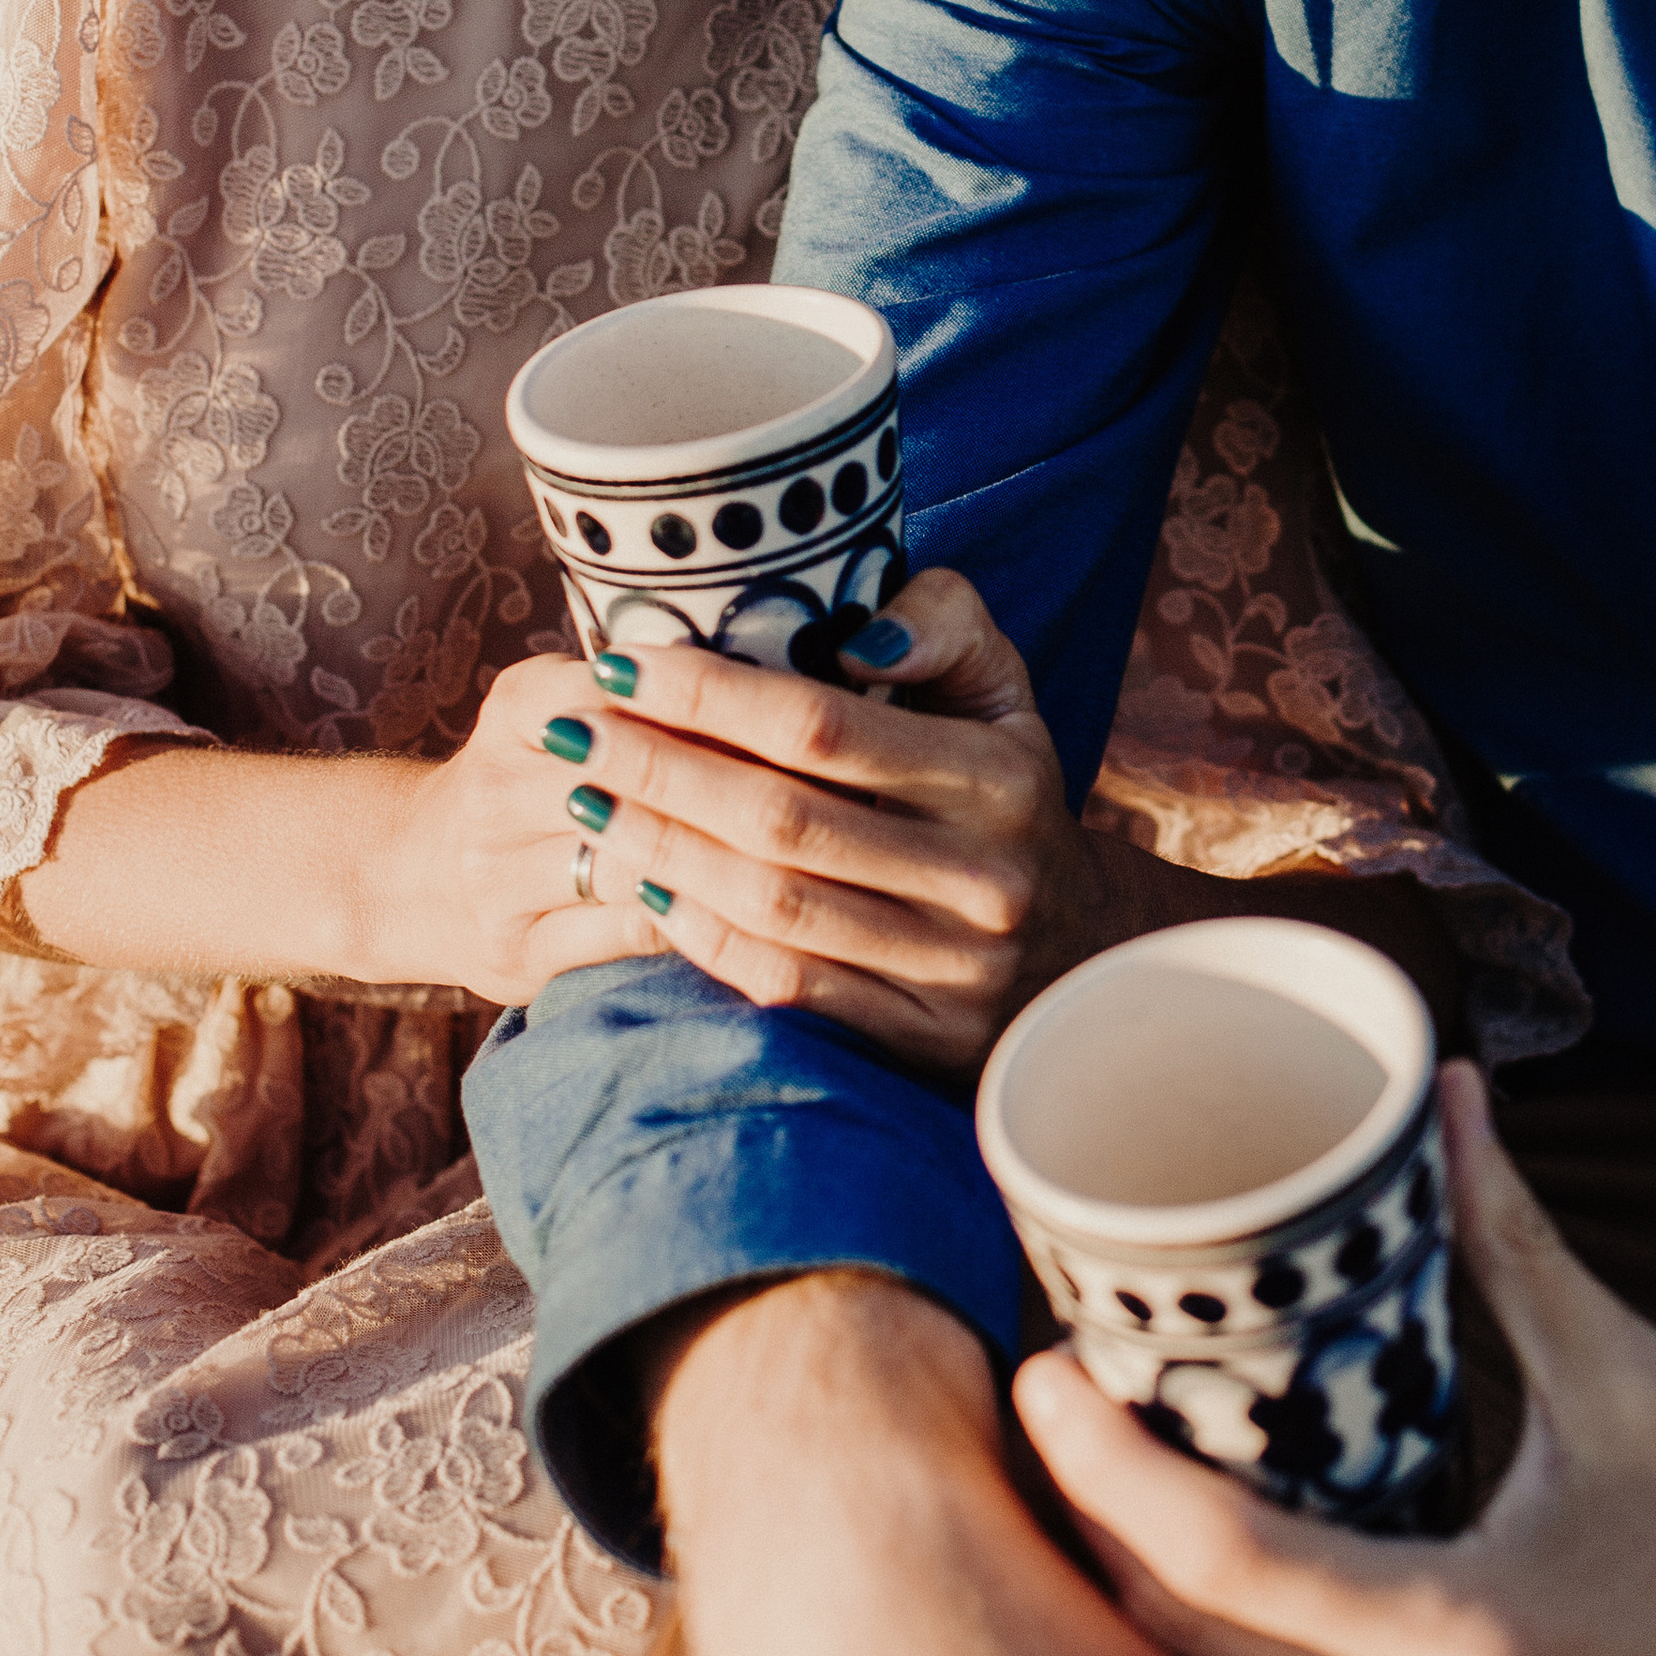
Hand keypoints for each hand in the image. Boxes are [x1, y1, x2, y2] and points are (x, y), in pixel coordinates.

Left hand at [484, 571, 1167, 1062]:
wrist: (1081, 949)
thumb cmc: (1008, 792)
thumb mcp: (1005, 690)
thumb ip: (944, 619)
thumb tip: (852, 635)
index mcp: (997, 777)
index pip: (823, 726)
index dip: (710, 695)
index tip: (623, 662)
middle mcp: (982, 878)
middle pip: (779, 820)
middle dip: (658, 769)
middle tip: (574, 732)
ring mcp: (952, 969)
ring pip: (771, 907)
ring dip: (659, 850)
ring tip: (585, 797)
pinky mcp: (919, 1036)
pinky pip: (784, 984)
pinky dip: (701, 934)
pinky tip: (643, 886)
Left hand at [1020, 1068, 1655, 1655]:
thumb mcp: (1628, 1376)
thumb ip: (1514, 1238)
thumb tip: (1448, 1093)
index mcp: (1454, 1642)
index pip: (1211, 1567)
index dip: (1103, 1467)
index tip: (1037, 1371)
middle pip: (1181, 1649)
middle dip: (1089, 1527)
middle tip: (1046, 1396)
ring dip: (1145, 1592)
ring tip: (1106, 1457)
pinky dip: (1224, 1639)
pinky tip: (1207, 1549)